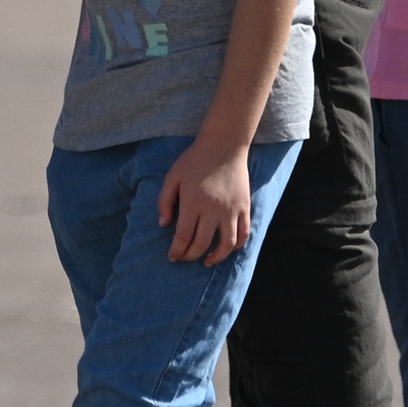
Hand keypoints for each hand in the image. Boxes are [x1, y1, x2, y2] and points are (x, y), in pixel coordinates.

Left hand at [157, 137, 254, 263]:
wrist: (224, 145)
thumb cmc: (195, 160)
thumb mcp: (173, 176)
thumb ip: (164, 201)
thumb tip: (163, 225)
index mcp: (193, 202)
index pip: (183, 236)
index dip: (177, 251)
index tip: (172, 257)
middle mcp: (213, 209)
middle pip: (202, 244)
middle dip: (190, 256)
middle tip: (184, 258)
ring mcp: (231, 210)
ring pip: (226, 244)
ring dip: (216, 257)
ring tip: (206, 261)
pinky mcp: (244, 207)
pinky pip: (244, 233)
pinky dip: (236, 246)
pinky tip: (226, 249)